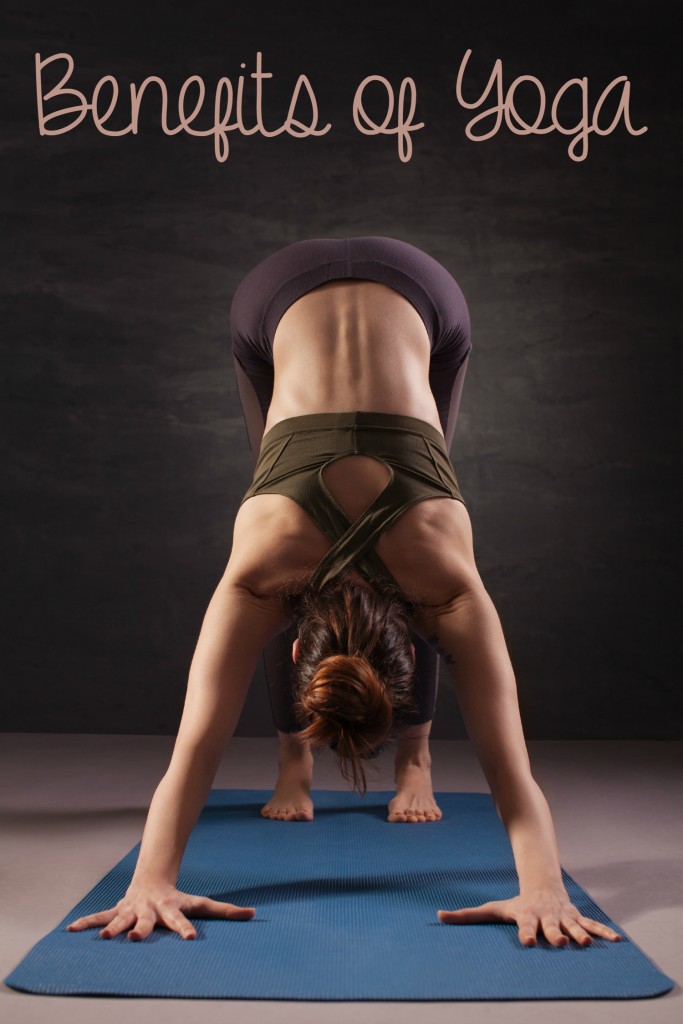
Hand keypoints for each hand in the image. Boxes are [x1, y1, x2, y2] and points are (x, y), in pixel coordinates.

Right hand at [66, 881, 255, 940]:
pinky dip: (87, 922)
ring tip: (103, 937)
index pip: (182, 921)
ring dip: (112, 927)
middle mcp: (150, 910)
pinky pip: (101, 916)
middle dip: (142, 930)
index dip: (185, 930)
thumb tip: (255, 914)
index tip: (189, 941)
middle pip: (148, 921)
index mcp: (171, 910)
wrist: (153, 876)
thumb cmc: (178, 897)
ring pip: (121, 919)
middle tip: (137, 939)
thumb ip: (226, 911)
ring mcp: (133, 910)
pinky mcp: (118, 910)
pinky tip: (71, 929)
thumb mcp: (201, 903)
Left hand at [437, 888, 622, 947]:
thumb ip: (466, 916)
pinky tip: (616, 942)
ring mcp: (563, 916)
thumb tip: (437, 917)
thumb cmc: (516, 903)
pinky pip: (592, 924)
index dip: (527, 933)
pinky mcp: (576, 918)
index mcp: (527, 915)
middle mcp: (547, 916)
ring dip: (581, 935)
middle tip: (562, 944)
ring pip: (574, 926)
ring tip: (587, 944)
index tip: (528, 942)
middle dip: (556, 935)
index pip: (525, 925)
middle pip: (551, 927)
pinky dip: (604, 932)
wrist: (541, 884)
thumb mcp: (492, 909)